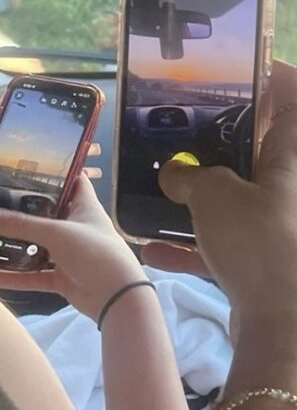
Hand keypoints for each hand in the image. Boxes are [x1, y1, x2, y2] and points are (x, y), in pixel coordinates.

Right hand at [0, 176, 145, 319]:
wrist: (116, 296)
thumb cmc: (95, 253)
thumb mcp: (57, 233)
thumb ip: (22, 224)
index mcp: (85, 208)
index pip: (73, 182)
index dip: (56, 171)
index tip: (28, 166)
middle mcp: (77, 228)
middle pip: (47, 215)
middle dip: (22, 212)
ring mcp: (69, 254)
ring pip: (36, 247)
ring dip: (14, 246)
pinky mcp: (62, 278)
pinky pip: (32, 275)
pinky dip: (13, 276)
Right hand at [141, 61, 296, 318]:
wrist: (282, 318)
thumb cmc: (260, 241)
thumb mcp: (214, 196)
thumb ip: (191, 176)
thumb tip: (176, 175)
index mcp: (295, 155)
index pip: (293, 95)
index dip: (272, 72)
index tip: (246, 60)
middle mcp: (296, 185)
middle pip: (262, 147)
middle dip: (223, 137)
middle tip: (185, 124)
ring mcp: (285, 223)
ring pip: (241, 196)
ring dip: (203, 192)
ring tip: (163, 183)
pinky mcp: (269, 259)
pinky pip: (227, 241)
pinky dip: (195, 242)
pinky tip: (154, 246)